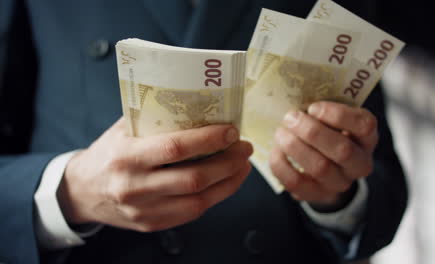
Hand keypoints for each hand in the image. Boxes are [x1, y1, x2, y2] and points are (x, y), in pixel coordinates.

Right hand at [57, 118, 252, 231]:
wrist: (82, 191)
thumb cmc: (109, 152)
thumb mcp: (124, 129)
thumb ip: (155, 118)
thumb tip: (200, 104)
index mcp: (125, 156)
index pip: (174, 148)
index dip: (208, 139)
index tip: (231, 130)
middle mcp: (134, 186)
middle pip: (193, 179)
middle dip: (228, 163)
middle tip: (244, 148)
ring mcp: (143, 210)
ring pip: (198, 201)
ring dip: (228, 183)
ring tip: (242, 166)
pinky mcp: (151, 224)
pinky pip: (190, 214)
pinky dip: (214, 198)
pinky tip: (225, 183)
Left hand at [269, 102, 377, 209]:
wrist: (325, 170)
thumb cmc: (326, 133)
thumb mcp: (332, 119)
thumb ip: (321, 110)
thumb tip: (295, 94)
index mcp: (367, 138)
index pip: (365, 126)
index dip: (338, 115)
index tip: (313, 107)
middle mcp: (360, 163)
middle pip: (342, 150)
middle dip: (312, 132)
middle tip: (290, 117)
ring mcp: (340, 183)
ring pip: (320, 168)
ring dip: (295, 147)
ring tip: (280, 133)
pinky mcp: (317, 195)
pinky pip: (297, 183)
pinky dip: (282, 165)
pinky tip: (276, 151)